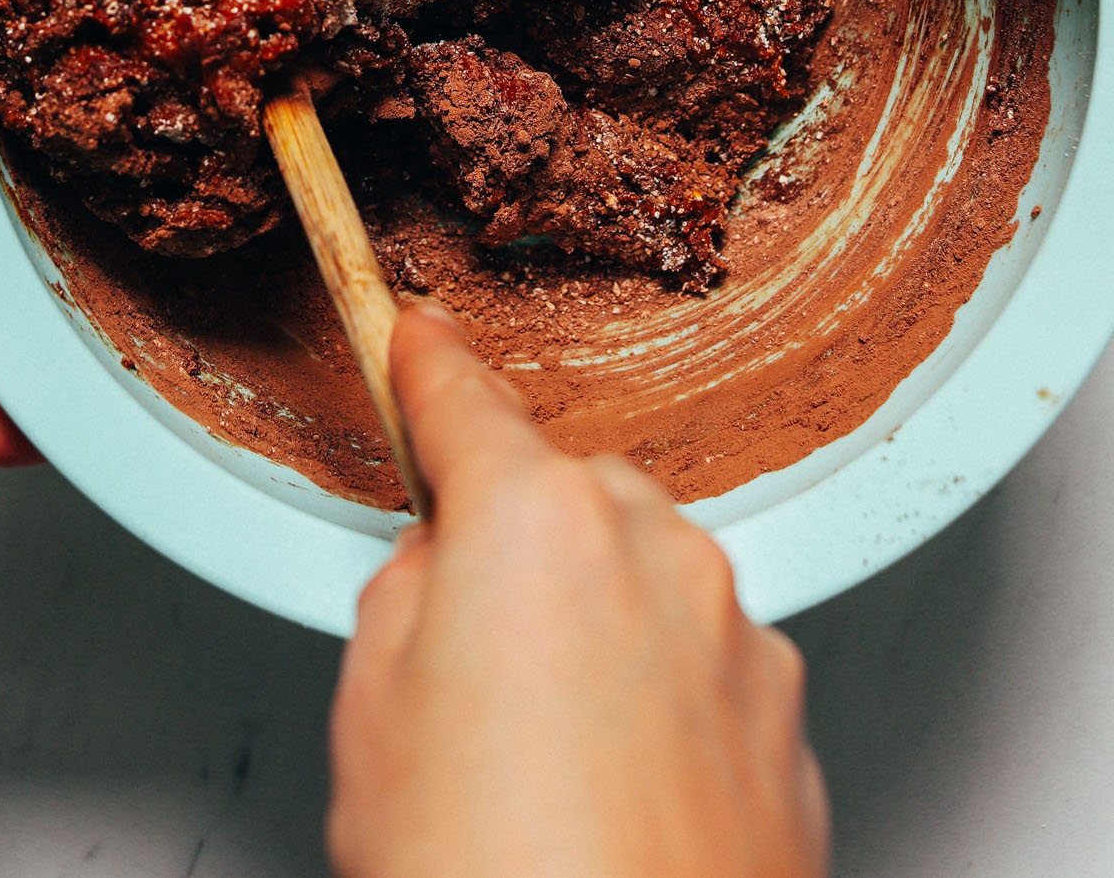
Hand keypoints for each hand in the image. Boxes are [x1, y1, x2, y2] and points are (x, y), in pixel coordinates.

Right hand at [328, 302, 828, 877]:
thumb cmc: (482, 877)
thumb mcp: (374, 713)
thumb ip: (412, 596)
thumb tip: (449, 571)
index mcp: (538, 524)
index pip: (467, 406)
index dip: (429, 366)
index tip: (417, 335)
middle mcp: (655, 552)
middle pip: (569, 499)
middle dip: (522, 544)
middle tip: (464, 661)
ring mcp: (736, 636)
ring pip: (646, 580)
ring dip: (598, 625)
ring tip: (542, 761)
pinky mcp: (785, 724)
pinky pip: (704, 664)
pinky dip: (662, 697)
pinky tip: (612, 796)